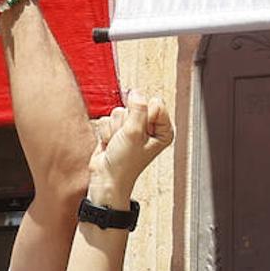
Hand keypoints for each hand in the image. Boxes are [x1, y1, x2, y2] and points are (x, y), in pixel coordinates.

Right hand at [88, 91, 173, 206]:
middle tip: (126, 139)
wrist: (106, 178)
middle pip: (136, 105)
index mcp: (163, 130)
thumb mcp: (134, 133)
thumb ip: (138, 109)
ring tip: (117, 143)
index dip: (144, 116)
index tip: (139, 132)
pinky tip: (111, 143)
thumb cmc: (125, 164)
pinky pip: (108, 118)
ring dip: (115, 128)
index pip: (156, 104)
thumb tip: (136, 92)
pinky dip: (106, 132)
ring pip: (120, 111)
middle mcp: (149, 127)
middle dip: (126, 122)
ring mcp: (132, 127)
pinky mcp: (116, 128)